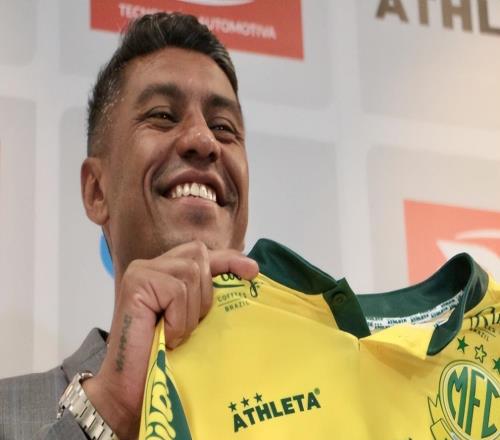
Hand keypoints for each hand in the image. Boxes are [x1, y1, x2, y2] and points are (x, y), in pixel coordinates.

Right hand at [82, 241, 257, 439]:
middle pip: (199, 255)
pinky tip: (166, 337)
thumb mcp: (194, 317)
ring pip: (191, 272)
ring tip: (175, 334)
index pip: (202, 253)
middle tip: (191, 325)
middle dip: (205, 292)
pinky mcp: (136, 283)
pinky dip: (178, 319)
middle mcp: (150, 265)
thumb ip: (207, 292)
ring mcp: (140, 272)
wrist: (131, 390)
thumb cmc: (163, 357)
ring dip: (190, 311)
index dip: (229, 258)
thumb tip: (248, 270)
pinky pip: (177, 291)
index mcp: (164, 271)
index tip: (253, 271)